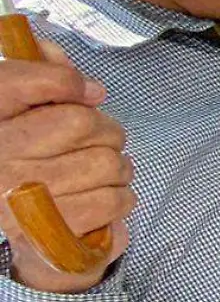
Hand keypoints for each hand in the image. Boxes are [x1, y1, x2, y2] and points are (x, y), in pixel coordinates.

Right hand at [0, 33, 132, 293]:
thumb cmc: (30, 154)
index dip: (66, 82)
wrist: (23, 223)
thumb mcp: (25, 105)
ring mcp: (17, 196)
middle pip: (81, 122)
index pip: (26, 82)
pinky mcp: (45, 230)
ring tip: (107, 169)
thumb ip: (42, 71)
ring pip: (105, 162)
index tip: (84, 92)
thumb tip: (74, 72)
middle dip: (106, 128)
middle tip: (103, 138)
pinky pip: (110, 200)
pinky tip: (108, 194)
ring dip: (119, 165)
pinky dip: (121, 197)